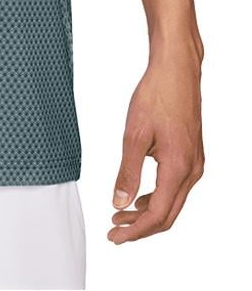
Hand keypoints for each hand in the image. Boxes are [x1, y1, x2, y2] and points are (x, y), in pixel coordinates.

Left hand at [110, 44, 203, 242]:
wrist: (177, 70)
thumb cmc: (156, 95)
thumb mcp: (134, 134)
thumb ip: (127, 172)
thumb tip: (119, 203)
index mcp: (178, 167)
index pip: (157, 215)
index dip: (135, 231)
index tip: (114, 237)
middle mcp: (192, 170)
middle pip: (168, 214)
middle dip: (140, 227)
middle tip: (114, 232)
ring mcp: (195, 163)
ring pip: (173, 202)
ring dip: (148, 213)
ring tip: (121, 216)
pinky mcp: (192, 154)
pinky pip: (176, 187)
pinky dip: (157, 198)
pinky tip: (139, 196)